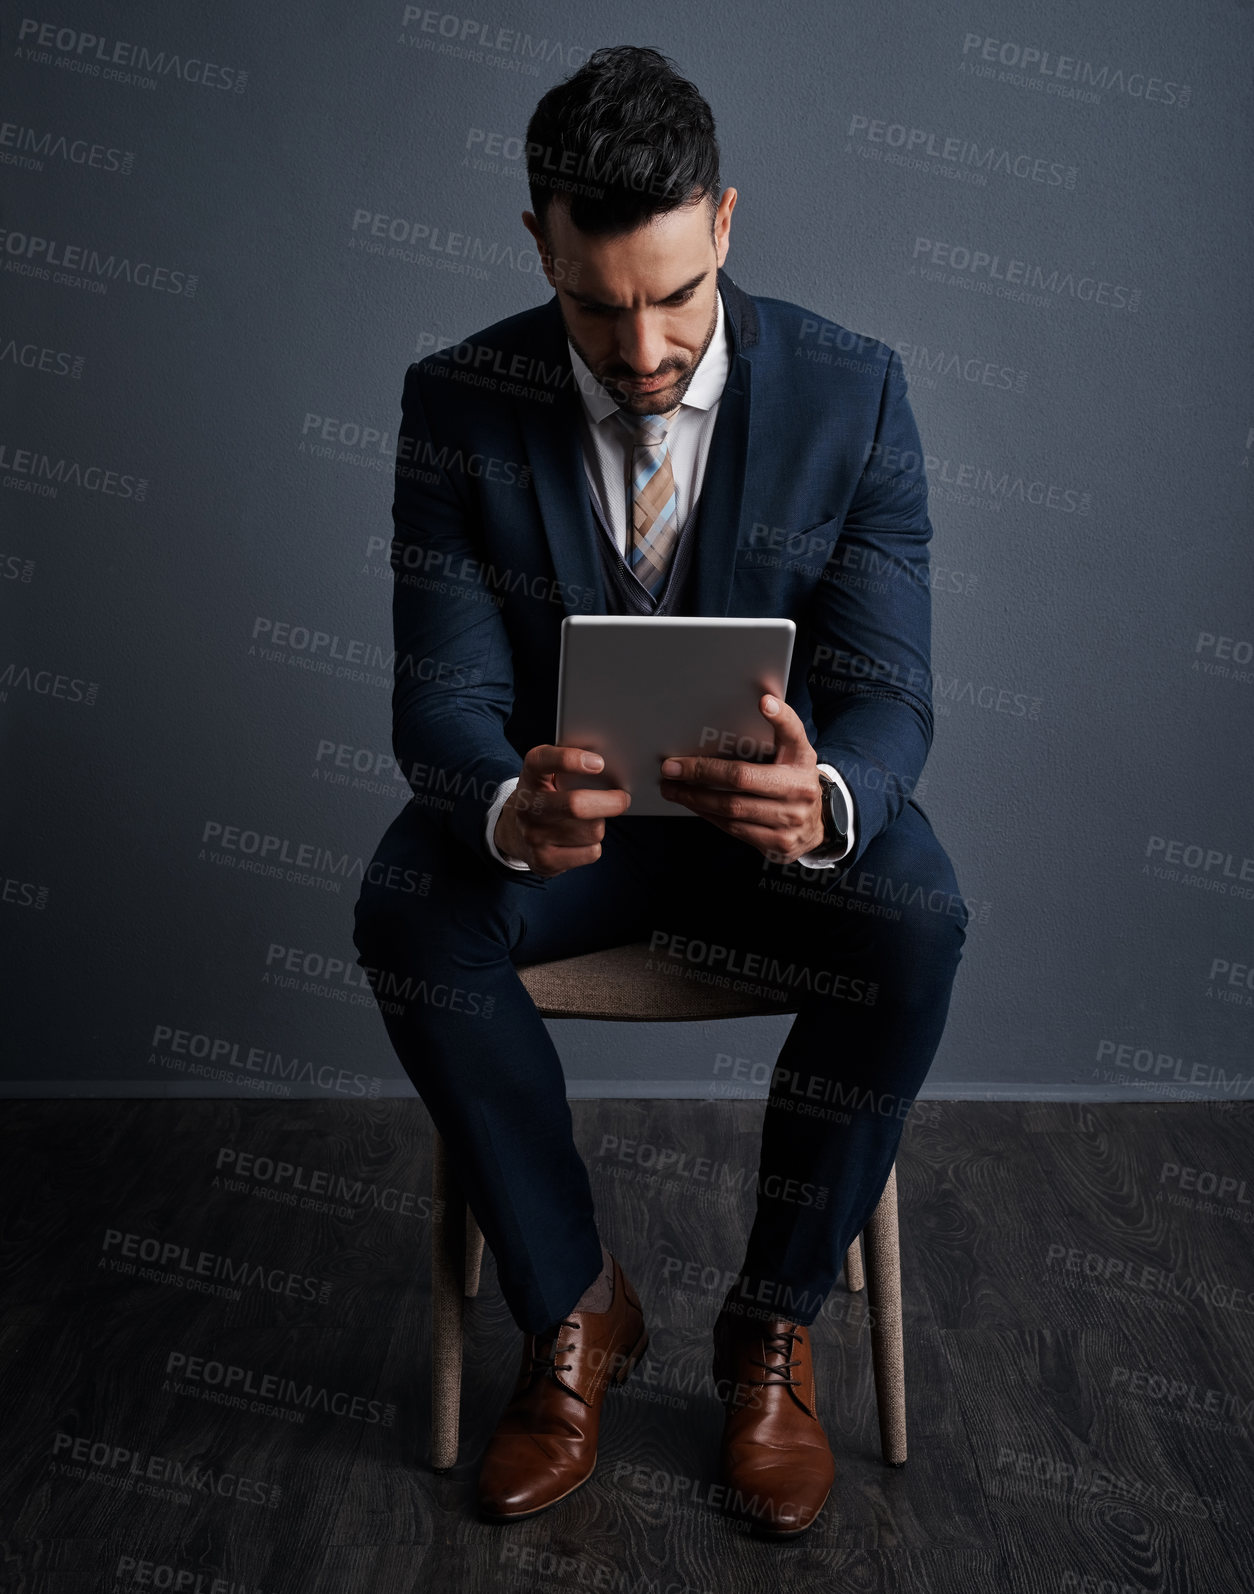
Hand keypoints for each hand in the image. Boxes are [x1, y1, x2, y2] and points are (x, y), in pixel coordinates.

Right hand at [494, 743, 630, 877]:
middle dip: (610, 802)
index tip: (599, 763)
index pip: (543, 761)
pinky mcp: (544, 861)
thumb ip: (573, 767)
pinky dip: (593, 846)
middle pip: (576, 805)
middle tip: (623, 799)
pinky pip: (591, 852)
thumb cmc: (546, 795)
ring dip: (599, 825)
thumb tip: (610, 773)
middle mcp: (527, 806)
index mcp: (530, 775)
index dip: (570, 760)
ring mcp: (533, 836)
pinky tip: (580, 840)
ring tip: (588, 821)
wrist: (516, 832)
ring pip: (592, 831)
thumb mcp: (549, 773)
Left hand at [658, 694, 826, 864]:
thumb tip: (762, 701)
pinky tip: (693, 805)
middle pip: (741, 778)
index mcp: (802, 760)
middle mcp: (799, 789)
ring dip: (696, 798)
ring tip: (672, 789)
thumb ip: (780, 728)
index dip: (780, 718)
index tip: (764, 702)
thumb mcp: (795, 752)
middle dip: (700, 773)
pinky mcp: (778, 844)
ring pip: (732, 809)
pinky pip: (734, 830)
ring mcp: (790, 820)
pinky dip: (708, 816)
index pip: (792, 734)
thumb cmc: (795, 780)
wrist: (818, 824)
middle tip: (670, 768)